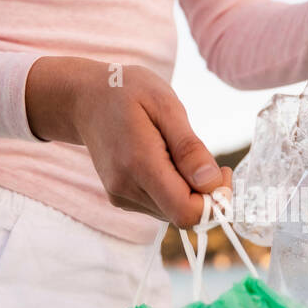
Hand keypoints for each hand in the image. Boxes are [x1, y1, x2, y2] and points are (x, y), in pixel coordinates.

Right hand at [25, 56, 230, 227]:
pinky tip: (163, 160)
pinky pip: (160, 205)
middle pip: (182, 214)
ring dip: (188, 189)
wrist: (84, 99)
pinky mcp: (120, 198)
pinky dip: (172, 188)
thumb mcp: (165, 105)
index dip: (215, 200)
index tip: (222, 171)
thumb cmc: (128, 92)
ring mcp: (120, 196)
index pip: (185, 212)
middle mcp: (126, 188)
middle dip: (204, 193)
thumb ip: (189, 147)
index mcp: (139, 164)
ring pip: (172, 212)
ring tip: (176, 152)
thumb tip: (211, 182)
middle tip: (205, 158)